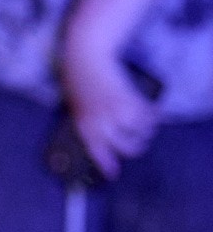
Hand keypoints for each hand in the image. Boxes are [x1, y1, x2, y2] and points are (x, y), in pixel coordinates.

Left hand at [60, 40, 157, 176]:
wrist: (86, 57)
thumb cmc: (79, 78)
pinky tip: (153, 111)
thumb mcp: (78, 104)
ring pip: (142, 133)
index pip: (97, 152)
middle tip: (140, 139)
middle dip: (136, 146)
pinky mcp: (130, 103)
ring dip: (147, 129)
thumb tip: (106, 138)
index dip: (106, 165)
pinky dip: (154, 116)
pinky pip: (149, 118)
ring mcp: (116, 115)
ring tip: (146, 122)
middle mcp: (101, 124)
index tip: (113, 174)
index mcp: (84, 126)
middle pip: (128, 148)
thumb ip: (89, 120)